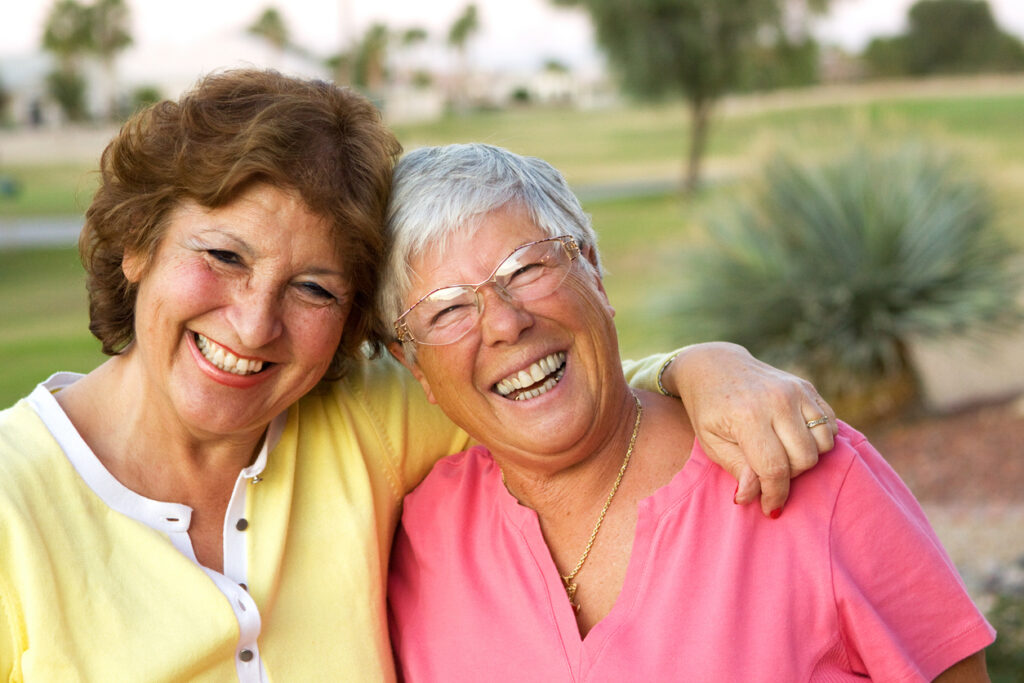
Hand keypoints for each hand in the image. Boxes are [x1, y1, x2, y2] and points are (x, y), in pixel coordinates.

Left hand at [665, 342, 837, 516]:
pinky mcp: (807, 387)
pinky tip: (794, 439)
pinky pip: (830, 426)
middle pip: (804, 459)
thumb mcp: (710, 442)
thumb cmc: (708, 409)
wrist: (714, 365)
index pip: (774, 468)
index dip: (775, 495)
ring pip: (823, 445)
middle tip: (768, 472)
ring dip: (805, 458)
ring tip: (780, 455)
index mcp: (748, 415)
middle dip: (789, 476)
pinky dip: (818, 440)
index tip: (770, 508)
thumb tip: (754, 496)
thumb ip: (737, 469)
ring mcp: (796, 390)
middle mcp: (777, 400)